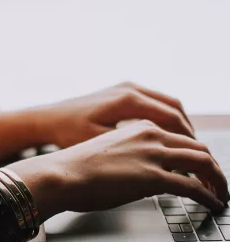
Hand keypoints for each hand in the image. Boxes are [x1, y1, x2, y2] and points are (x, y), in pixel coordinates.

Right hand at [9, 120, 226, 221]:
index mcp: (140, 127)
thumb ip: (130, 157)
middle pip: (198, 147)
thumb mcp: (107, 153)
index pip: (180, 138)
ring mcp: (154, 154)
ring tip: (221, 195)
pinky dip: (208, 196)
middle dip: (214, 168)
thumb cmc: (74, 168)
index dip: (196, 154)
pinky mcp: (153, 177)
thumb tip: (141, 176)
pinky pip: (193, 186)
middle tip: (218, 182)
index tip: (201, 169)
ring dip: (217, 180)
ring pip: (202, 163)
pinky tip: (212, 204)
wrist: (60, 174)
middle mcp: (151, 135)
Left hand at [27, 82, 194, 147]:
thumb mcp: (100, 143)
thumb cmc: (67, 133)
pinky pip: (152, 102)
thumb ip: (132, 146)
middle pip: (173, 106)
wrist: (47, 119)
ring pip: (164, 102)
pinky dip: (163, 117)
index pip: (170, 116)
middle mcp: (129, 88)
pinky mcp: (120, 92)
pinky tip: (163, 134)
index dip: (186, 136)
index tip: (194, 153)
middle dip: (186, 129)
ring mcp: (125, 87)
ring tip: (183, 144)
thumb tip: (160, 154)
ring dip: (176, 122)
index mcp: (127, 100)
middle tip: (194, 151)